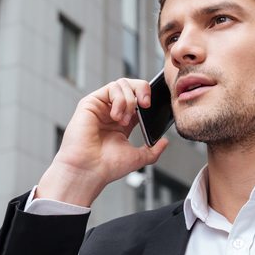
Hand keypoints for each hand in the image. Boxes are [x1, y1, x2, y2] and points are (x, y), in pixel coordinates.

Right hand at [35, 78, 169, 206]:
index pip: (138, 100)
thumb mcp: (137, 158)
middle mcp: (111, 112)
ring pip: (122, 84)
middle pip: (131, 86)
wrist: (89, 171)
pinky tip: (116, 116)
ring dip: (129, 100)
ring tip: (124, 120)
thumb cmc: (106, 167)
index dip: (148, 98)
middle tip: (146, 105)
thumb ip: (153, 150)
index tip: (153, 108)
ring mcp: (101, 106)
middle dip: (142, 91)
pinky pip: (111, 88)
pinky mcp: (90, 103)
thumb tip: (165, 142)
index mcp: (123, 122)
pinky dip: (120, 99)